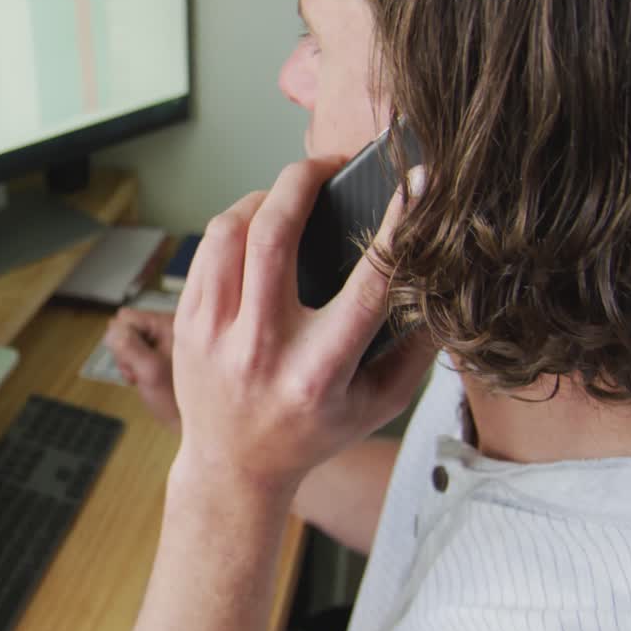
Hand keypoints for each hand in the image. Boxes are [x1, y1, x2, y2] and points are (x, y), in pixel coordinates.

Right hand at [106, 309, 179, 431]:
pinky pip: (137, 352)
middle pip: (126, 328)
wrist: (195, 422)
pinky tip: (148, 379)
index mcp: (169, 323)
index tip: (136, 362)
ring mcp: (166, 340)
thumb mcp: (150, 371)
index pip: (126, 318)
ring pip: (129, 342)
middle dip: (126, 352)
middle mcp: (168, 327)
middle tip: (141, 372)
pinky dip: (137, 367)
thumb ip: (127, 347)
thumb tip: (111, 331)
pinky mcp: (163, 353)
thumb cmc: (177, 400)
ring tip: (146, 378)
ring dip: (130, 362)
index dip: (123, 341)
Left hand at [172, 160, 433, 490]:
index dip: (396, 224)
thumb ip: (416, 351)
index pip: (366, 283)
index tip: (416, 181)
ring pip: (231, 231)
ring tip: (288, 195)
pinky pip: (206, 249)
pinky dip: (234, 223)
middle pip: (276, 235)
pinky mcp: (187, 323)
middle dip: (303, 180)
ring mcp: (215, 333)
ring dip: (264, 197)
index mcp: (318, 371)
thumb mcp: (376, 406)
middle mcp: (262, 348)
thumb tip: (443, 286)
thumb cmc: (310, 433)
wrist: (233, 466)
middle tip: (326, 164)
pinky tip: (255, 223)